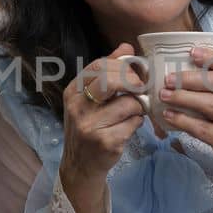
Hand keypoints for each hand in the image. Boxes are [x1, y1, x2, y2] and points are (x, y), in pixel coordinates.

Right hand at [59, 43, 150, 188]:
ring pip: (129, 104)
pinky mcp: (105, 141)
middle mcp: (77, 107)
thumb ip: (107, 72)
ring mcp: (90, 125)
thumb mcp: (89, 98)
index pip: (99, 65)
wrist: (80, 165)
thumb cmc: (89, 126)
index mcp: (73, 91)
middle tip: (139, 90)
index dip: (122, 66)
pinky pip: (133, 123)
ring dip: (138, 108)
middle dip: (133, 83)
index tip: (133, 73)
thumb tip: (126, 47)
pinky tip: (128, 128)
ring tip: (132, 114)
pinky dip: (136, 124)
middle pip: (112, 80)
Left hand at [158, 46, 212, 207]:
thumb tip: (188, 79)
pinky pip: (203, 129)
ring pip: (210, 105)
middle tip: (169, 79)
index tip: (192, 52)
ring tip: (165, 95)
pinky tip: (170, 116)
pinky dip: (184, 121)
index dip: (212, 58)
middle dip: (191, 79)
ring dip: (184, 98)